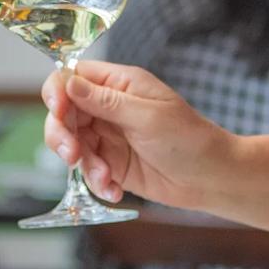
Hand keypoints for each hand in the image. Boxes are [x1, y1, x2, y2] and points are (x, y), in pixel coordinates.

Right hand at [42, 59, 234, 208]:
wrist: (211, 178)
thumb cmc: (189, 139)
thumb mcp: (148, 116)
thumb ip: (106, 101)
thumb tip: (69, 83)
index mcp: (119, 84)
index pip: (72, 77)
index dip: (58, 92)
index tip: (59, 111)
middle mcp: (108, 107)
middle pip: (63, 113)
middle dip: (61, 134)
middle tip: (72, 155)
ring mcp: (107, 136)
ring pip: (70, 143)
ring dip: (81, 163)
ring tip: (104, 178)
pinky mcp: (110, 164)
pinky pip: (87, 170)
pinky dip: (95, 182)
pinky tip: (114, 190)